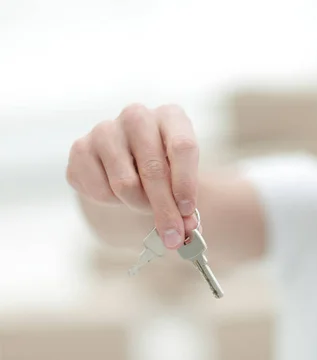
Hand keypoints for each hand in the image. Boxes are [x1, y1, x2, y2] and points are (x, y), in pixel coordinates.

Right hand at [66, 104, 199, 248]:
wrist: (130, 163)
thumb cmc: (165, 169)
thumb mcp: (183, 179)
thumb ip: (186, 204)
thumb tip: (188, 231)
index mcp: (171, 116)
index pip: (182, 147)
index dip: (186, 183)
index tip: (188, 212)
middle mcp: (137, 116)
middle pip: (154, 170)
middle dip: (164, 209)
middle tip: (172, 236)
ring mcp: (105, 129)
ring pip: (125, 184)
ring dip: (137, 204)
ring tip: (142, 203)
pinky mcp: (80, 148)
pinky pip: (98, 190)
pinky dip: (112, 203)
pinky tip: (118, 193)